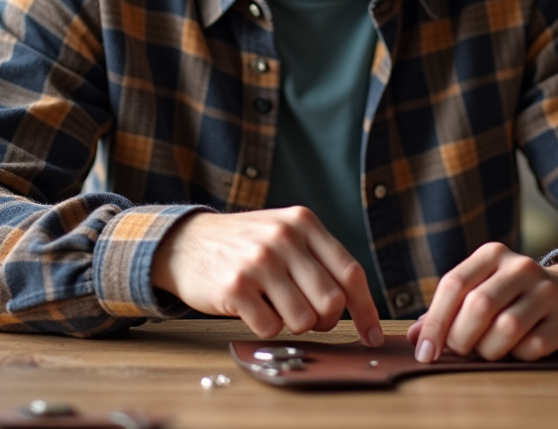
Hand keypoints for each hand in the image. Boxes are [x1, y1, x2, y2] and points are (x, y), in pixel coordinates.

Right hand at [151, 207, 383, 346]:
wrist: (185, 242)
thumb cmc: (245, 245)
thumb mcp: (284, 233)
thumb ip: (318, 260)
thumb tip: (358, 308)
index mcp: (304, 223)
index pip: (350, 273)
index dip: (366, 310)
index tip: (371, 335)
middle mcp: (284, 238)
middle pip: (332, 301)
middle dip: (325, 320)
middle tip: (308, 317)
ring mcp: (259, 261)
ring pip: (304, 319)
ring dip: (294, 324)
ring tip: (276, 307)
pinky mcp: (235, 287)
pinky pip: (271, 327)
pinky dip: (266, 327)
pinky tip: (252, 309)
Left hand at [406, 243, 557, 361]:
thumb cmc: (512, 299)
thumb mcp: (479, 292)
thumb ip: (445, 312)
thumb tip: (415, 338)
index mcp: (491, 254)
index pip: (453, 284)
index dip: (435, 322)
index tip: (424, 353)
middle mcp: (520, 266)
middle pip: (478, 306)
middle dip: (461, 338)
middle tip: (461, 351)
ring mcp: (547, 291)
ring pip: (506, 329)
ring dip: (489, 350)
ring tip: (490, 350)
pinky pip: (533, 347)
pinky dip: (518, 357)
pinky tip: (520, 350)